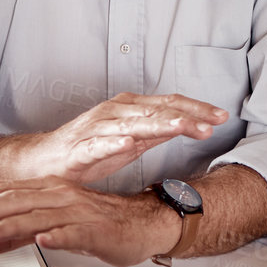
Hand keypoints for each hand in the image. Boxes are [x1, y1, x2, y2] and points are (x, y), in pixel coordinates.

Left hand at [0, 175, 177, 266]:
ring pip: (40, 217)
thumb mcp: (47, 228)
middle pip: (17, 200)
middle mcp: (61, 196)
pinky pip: (75, 233)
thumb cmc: (97, 225)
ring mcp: (79, 213)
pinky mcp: (96, 231)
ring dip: (13, 225)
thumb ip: (14, 235)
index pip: (5, 191)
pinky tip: (44, 240)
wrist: (143, 224)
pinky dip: (58, 235)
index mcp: (49, 190)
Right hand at [26, 92, 227, 185]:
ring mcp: (97, 128)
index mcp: (129, 109)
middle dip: (188, 115)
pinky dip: (114, 141)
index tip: (222, 116)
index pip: (169, 104)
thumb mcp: (131, 140)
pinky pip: (99, 144)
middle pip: (157, 110)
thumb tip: (189, 124)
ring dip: (160, 123)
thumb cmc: (88, 150)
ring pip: (133, 124)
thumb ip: (157, 131)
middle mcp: (115, 112)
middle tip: (213, 122)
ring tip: (182, 126)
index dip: (196, 108)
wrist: (44, 163)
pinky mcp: (80, 148)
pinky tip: (129, 142)